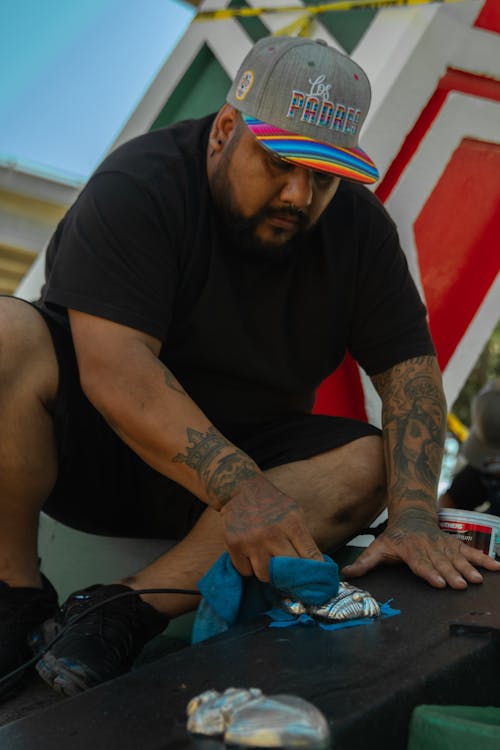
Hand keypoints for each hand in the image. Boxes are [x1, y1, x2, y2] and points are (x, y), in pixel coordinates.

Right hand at [220, 476, 322, 581]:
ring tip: (266, 559)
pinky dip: (248, 567)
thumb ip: (303, 538)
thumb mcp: (294, 513)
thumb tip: (315, 568)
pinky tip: (249, 554)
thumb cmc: (272, 504)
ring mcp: (252, 540)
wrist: (240, 489)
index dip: (315, 574)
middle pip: (288, 573)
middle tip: (287, 575)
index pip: (311, 557)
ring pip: (265, 576)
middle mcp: (273, 533)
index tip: (316, 583)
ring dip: (266, 572)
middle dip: (289, 576)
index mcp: (292, 523)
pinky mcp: (234, 545)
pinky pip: (245, 571)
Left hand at [342, 506, 499, 588]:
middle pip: (441, 562)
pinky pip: (471, 551)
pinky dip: (484, 559)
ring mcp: (443, 546)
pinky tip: (496, 568)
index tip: (438, 582)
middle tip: (461, 585)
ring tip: (478, 579)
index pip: (420, 563)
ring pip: (457, 557)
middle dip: (451, 573)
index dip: (429, 572)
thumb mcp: (376, 548)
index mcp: (410, 551)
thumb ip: (363, 563)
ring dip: (468, 568)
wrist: (411, 517)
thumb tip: (344, 573)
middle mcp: (429, 548)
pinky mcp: (455, 545)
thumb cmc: (393, 538)